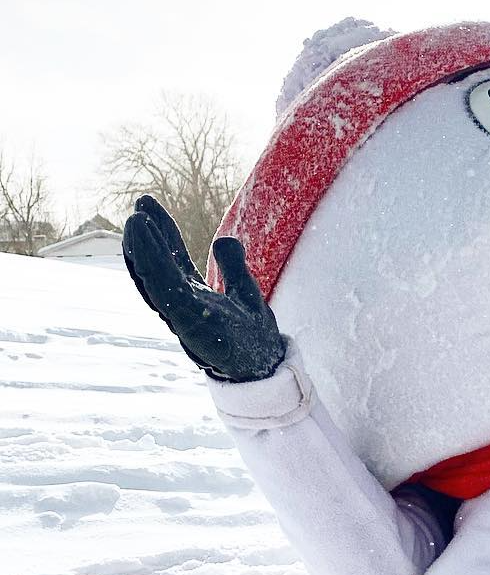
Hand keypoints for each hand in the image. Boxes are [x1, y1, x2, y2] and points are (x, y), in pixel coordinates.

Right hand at [122, 196, 284, 382]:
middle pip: (156, 266)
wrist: (267, 371)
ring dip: (143, 249)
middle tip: (141, 204)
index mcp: (193, 298)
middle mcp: (182, 305)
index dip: (161, 235)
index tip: (149, 208)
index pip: (171, 262)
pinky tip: (146, 243)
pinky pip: (164, 290)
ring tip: (137, 219)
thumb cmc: (254, 339)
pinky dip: (152, 264)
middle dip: (147, 236)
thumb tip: (225, 239)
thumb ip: (234, 267)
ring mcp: (182, 314)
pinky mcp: (187, 322)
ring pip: (154, 278)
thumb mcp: (246, 293)